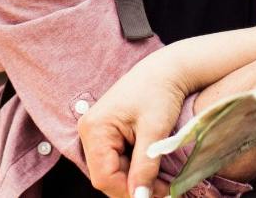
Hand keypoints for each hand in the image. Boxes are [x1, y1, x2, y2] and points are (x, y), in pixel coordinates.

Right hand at [79, 52, 190, 197]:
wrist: (165, 70)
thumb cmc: (159, 92)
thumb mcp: (154, 132)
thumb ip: (144, 167)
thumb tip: (140, 197)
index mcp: (95, 129)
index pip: (104, 177)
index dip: (129, 192)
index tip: (156, 194)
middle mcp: (89, 132)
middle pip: (107, 177)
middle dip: (134, 187)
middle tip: (165, 190)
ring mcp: (97, 134)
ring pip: (113, 172)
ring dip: (136, 180)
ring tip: (163, 181)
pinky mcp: (107, 135)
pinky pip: (117, 162)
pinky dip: (135, 169)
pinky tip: (154, 169)